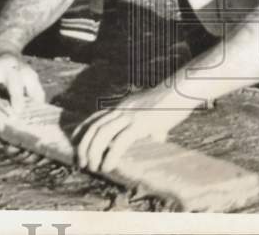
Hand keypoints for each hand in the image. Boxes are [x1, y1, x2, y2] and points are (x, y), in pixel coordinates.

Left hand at [72, 87, 199, 174]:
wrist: (183, 91)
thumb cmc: (172, 102)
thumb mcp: (155, 113)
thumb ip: (152, 125)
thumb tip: (157, 137)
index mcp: (124, 105)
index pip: (96, 117)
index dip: (82, 129)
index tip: (75, 142)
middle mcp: (123, 109)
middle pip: (95, 127)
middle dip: (84, 146)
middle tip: (82, 162)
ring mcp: (131, 115)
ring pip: (102, 134)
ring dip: (94, 152)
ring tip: (93, 167)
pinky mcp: (141, 123)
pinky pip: (120, 141)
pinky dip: (111, 155)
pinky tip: (108, 165)